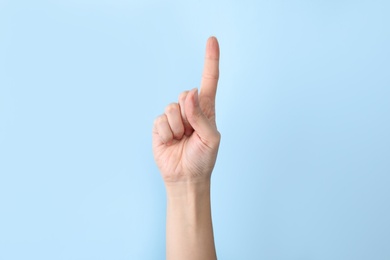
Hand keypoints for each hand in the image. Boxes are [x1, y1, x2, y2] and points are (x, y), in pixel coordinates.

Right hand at [152, 37, 219, 183]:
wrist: (186, 177)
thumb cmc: (203, 158)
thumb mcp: (211, 138)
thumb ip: (201, 115)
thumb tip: (188, 92)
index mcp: (206, 109)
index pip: (209, 81)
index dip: (210, 60)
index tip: (212, 40)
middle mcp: (189, 110)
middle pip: (185, 94)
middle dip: (188, 114)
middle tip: (191, 133)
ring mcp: (174, 118)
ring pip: (171, 108)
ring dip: (178, 127)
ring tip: (182, 140)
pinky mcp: (160, 126)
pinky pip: (160, 120)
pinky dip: (167, 134)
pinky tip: (171, 142)